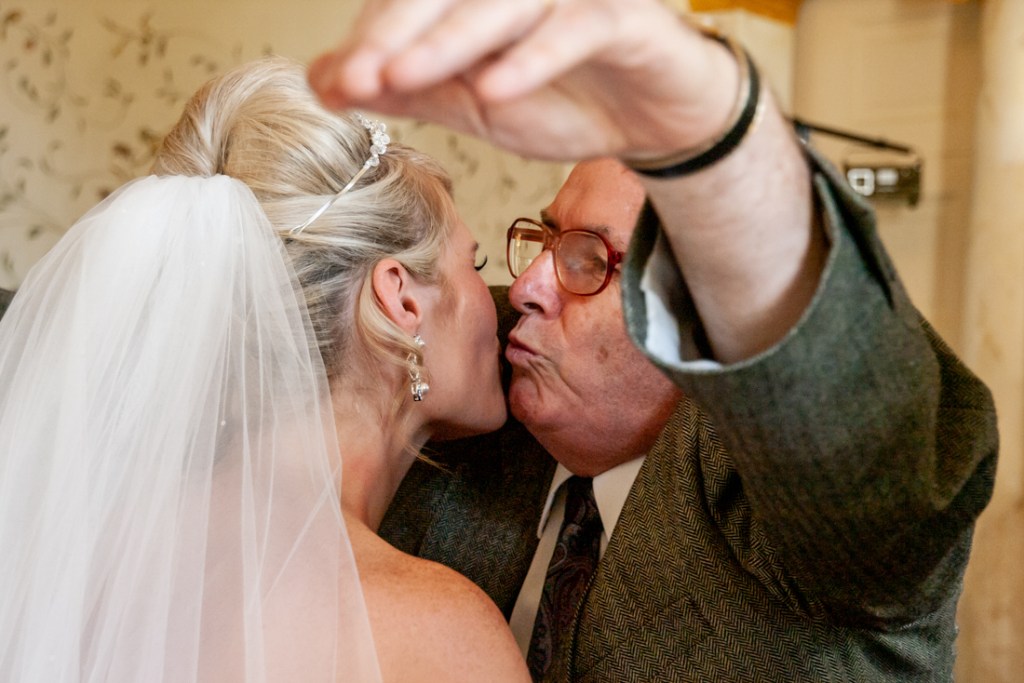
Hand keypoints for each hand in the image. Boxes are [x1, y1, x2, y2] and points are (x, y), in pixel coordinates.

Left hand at [308, 0, 739, 161]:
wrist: (649, 120)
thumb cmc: (564, 97)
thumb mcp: (471, 101)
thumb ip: (408, 88)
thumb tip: (325, 81)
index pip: (414, 0)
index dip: (373, 36)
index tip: (339, 80)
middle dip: (395, 30)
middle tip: (358, 74)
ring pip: (503, 2)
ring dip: (449, 40)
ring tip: (403, 77)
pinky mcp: (622, 15)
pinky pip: (574, 29)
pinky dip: (532, 59)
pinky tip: (493, 89)